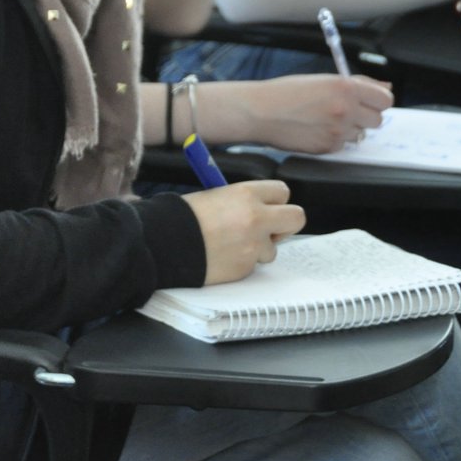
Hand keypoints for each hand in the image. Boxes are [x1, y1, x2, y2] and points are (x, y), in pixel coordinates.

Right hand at [181, 180, 304, 283]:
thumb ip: (242, 202)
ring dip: (258, 248)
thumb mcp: (215, 197)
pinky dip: (241, 262)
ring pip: (273, 249)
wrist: (164, 244)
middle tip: (270, 229)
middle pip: (296, 218)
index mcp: (247, 194)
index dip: (275, 200)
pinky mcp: (246, 268)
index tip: (267, 206)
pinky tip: (221, 256)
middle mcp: (257, 218)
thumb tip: (259, 209)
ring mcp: (254, 246)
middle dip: (285, 224)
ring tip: (230, 245)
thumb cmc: (183, 217)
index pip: (283, 192)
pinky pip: (252, 265)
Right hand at [209, 75, 392, 152]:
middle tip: (345, 111)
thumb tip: (385, 86)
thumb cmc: (285, 92)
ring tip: (325, 120)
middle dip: (364, 116)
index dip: (377, 100)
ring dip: (349, 128)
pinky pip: (344, 145)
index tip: (368, 101)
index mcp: (345, 87)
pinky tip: (317, 130)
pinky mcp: (329, 147)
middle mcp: (346, 109)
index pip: (385, 99)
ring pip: (361, 134)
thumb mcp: (322, 79)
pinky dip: (334, 139)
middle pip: (377, 119)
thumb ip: (357, 83)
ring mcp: (338, 130)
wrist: (260, 112)